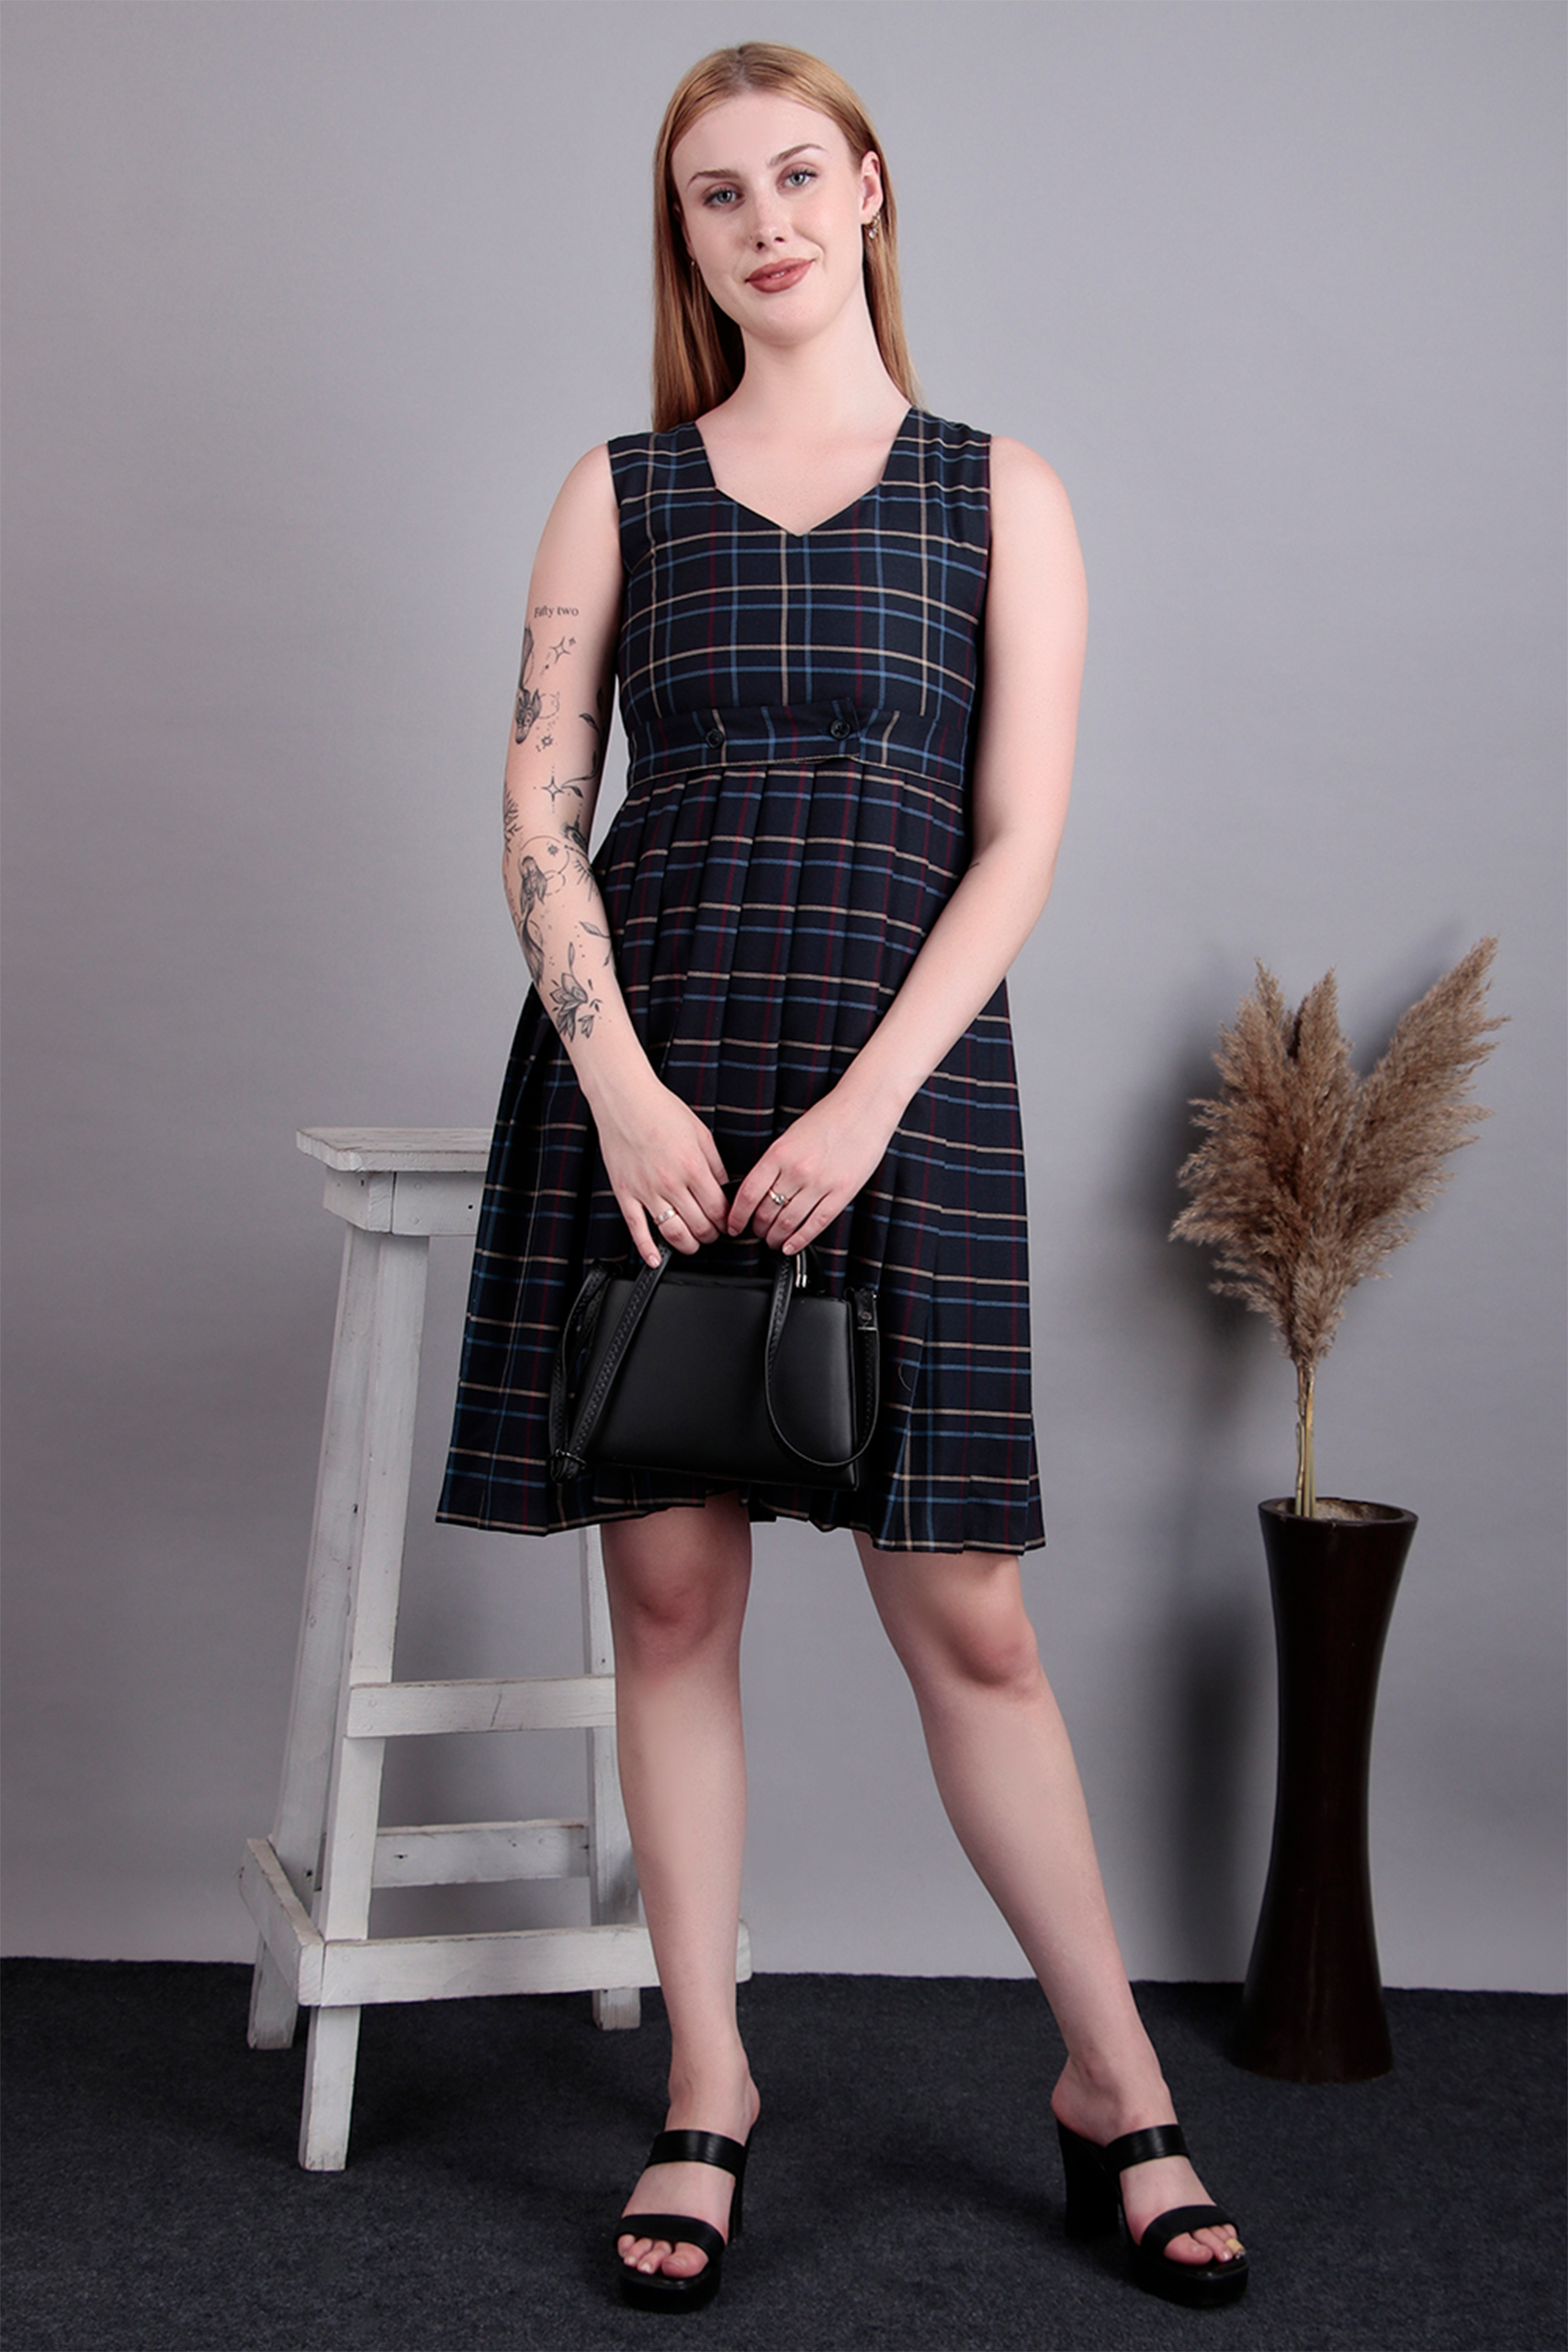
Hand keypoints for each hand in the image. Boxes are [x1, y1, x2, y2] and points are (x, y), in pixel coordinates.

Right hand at [590, 1071, 729, 1265]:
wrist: (625, 1100)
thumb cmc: (661, 1110)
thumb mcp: (701, 1134)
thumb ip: (715, 1165)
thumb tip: (725, 1188)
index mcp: (693, 1167)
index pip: (718, 1210)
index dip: (727, 1222)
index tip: (728, 1224)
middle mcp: (671, 1183)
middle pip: (699, 1226)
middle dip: (711, 1236)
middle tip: (713, 1234)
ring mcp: (646, 1191)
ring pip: (673, 1233)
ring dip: (688, 1246)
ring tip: (693, 1244)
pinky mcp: (625, 1194)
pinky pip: (636, 1229)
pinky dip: (647, 1249)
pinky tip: (656, 1259)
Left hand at [728, 1085, 898, 1255]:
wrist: (864, 1108)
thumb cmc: (829, 1118)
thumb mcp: (790, 1136)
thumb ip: (774, 1163)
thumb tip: (758, 1192)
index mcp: (779, 1153)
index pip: (748, 1193)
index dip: (737, 1216)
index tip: (733, 1225)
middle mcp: (797, 1170)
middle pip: (766, 1211)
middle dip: (757, 1228)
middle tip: (755, 1233)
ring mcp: (820, 1183)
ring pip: (788, 1222)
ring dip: (775, 1237)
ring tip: (772, 1241)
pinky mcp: (841, 1193)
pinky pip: (815, 1224)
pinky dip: (799, 1240)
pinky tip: (790, 1246)